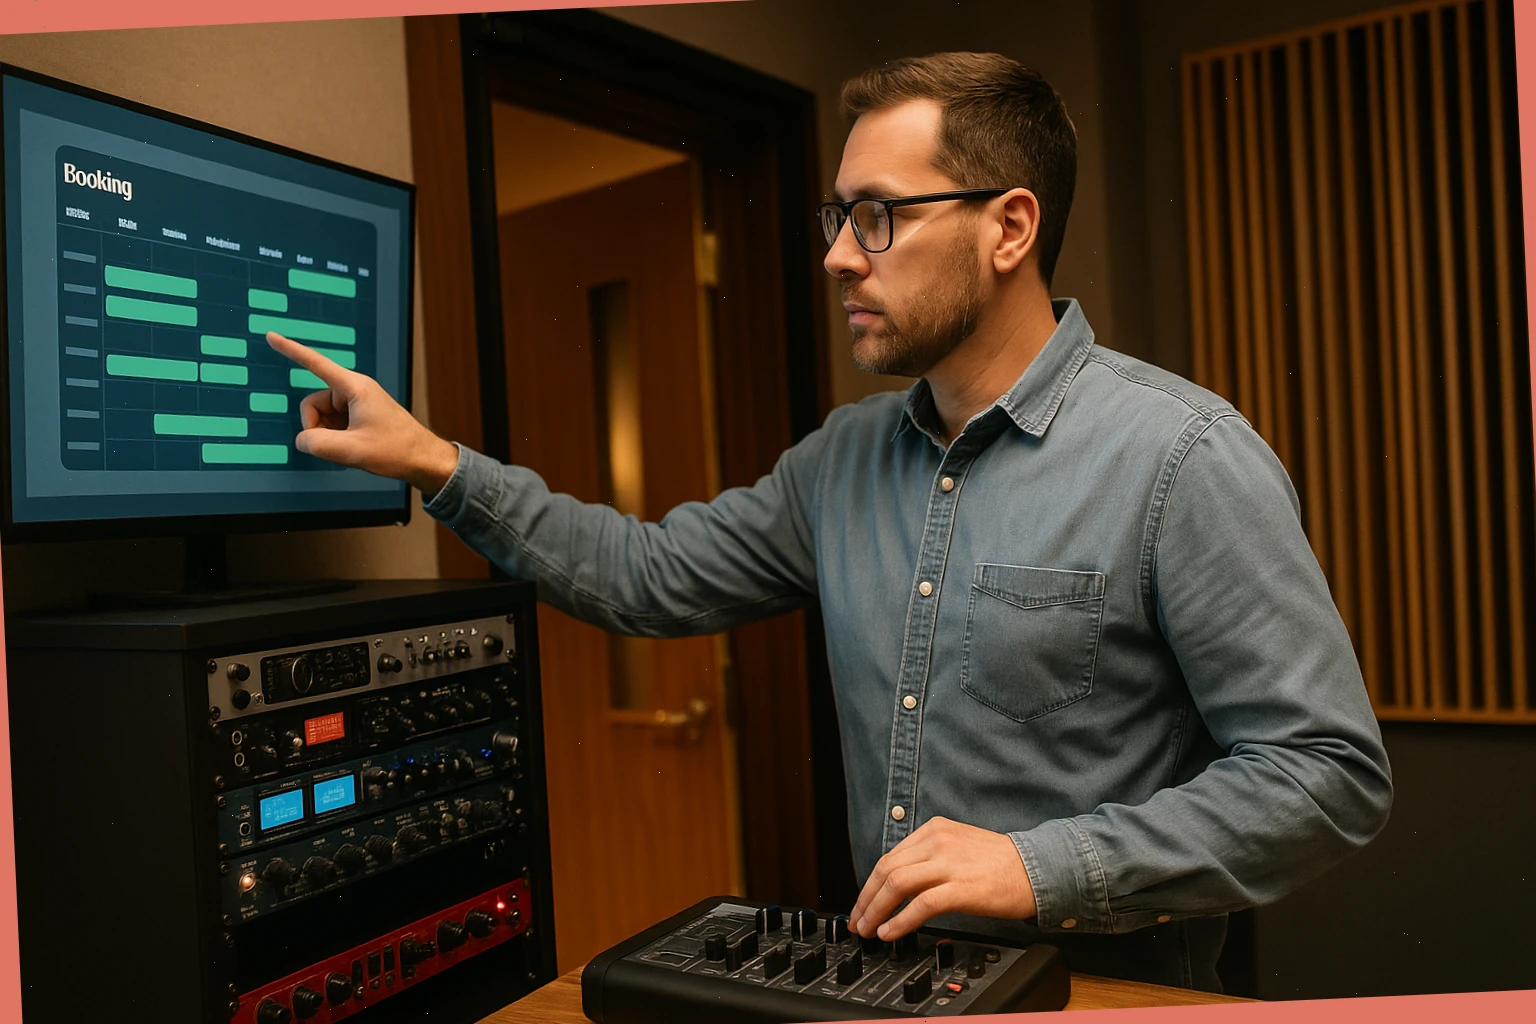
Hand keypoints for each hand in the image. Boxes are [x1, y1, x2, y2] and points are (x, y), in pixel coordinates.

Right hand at [265, 332, 459, 494]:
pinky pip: (333, 423)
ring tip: (353, 447)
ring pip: (322, 417)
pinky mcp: (359, 415)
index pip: (316, 364)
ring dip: (329, 435)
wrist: (424, 460)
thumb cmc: (397, 450)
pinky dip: (336, 437)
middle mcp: (354, 390)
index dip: (291, 350)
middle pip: (313, 403)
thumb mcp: (351, 450)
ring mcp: (357, 403)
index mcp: (354, 388)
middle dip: (317, 427)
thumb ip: (317, 444)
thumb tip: (303, 440)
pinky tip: (354, 447)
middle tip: (340, 445)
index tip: (272, 336)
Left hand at [849, 816, 1036, 940]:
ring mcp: (948, 863)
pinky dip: (899, 920)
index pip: (890, 857)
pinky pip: (920, 904)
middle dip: (866, 899)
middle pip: (886, 869)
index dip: (869, 884)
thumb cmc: (1001, 864)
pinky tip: (891, 932)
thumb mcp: (958, 847)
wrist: (1037, 870)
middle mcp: (937, 841)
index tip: (862, 904)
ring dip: (876, 910)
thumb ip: (929, 858)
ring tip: (869, 929)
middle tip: (857, 921)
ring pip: (896, 884)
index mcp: (934, 830)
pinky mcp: (961, 887)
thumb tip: (899, 885)